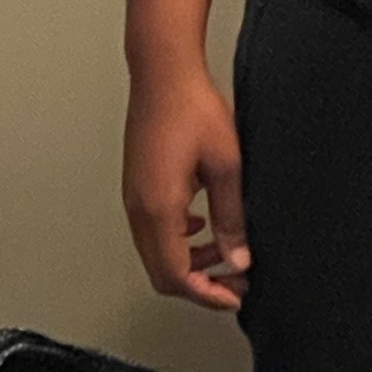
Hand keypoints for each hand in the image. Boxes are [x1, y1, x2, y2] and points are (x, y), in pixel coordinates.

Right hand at [123, 63, 248, 310]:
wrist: (164, 73)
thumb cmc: (193, 108)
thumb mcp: (225, 165)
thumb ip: (231, 217)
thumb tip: (238, 258)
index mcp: (159, 210)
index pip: (177, 277)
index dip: (207, 295)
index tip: (234, 297)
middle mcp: (138, 211)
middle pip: (162, 273)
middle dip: (199, 285)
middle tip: (234, 282)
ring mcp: (133, 199)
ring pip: (156, 253)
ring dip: (188, 263)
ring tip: (224, 254)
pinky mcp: (136, 186)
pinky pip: (153, 231)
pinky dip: (178, 241)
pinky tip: (202, 224)